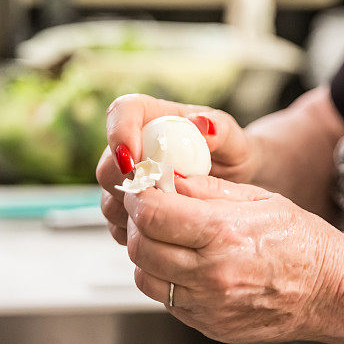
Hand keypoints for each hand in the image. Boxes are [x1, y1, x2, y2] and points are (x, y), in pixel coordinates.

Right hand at [97, 94, 257, 244]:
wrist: (235, 184)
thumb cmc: (234, 155)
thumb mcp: (236, 142)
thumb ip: (221, 130)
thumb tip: (201, 123)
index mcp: (155, 117)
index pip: (123, 111)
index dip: (119, 133)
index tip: (133, 161)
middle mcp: (134, 145)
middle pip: (108, 162)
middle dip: (127, 183)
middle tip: (159, 197)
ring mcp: (128, 177)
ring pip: (108, 195)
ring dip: (132, 209)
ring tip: (168, 216)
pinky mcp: (129, 204)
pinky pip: (117, 220)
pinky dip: (134, 229)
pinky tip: (161, 232)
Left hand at [122, 175, 343, 343]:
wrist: (331, 292)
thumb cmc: (302, 241)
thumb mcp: (259, 198)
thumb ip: (207, 189)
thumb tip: (166, 177)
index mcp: (225, 233)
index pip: (153, 213)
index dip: (138, 195)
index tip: (141, 187)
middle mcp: (212, 274)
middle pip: (140, 246)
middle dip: (136, 223)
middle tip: (148, 209)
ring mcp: (209, 305)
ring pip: (145, 277)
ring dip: (145, 253)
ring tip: (165, 237)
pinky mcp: (208, 325)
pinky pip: (165, 299)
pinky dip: (163, 278)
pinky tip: (183, 262)